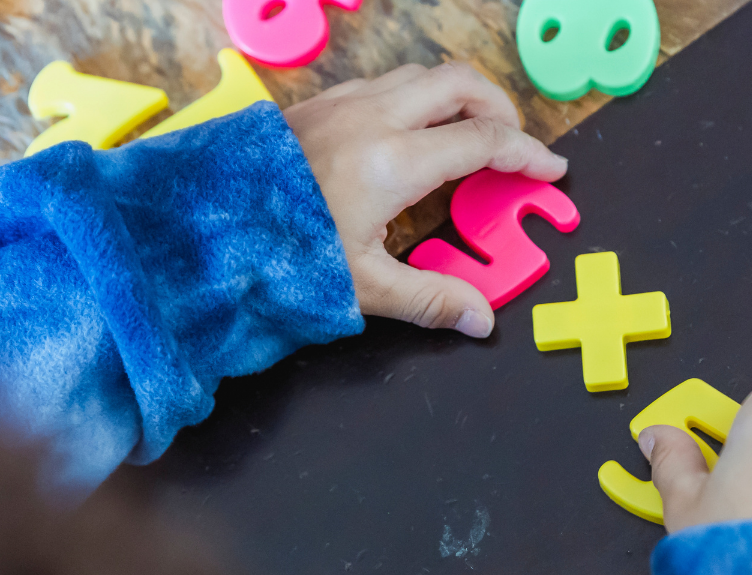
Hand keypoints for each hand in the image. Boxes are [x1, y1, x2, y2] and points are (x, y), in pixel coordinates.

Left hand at [283, 63, 567, 337]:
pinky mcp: (318, 104)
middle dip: (499, 108)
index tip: (550, 170)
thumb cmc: (278, 255)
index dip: (528, 154)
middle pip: (460, 84)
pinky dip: (417, 99)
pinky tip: (411, 136)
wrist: (202, 225)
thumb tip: (480, 320)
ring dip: (457, 98)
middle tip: (513, 147)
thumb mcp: (362, 285)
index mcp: (394, 162)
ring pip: (422, 76)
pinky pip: (385, 84)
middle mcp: (374, 118)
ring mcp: (343, 103)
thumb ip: (429, 298)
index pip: (484, 141)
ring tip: (468, 139)